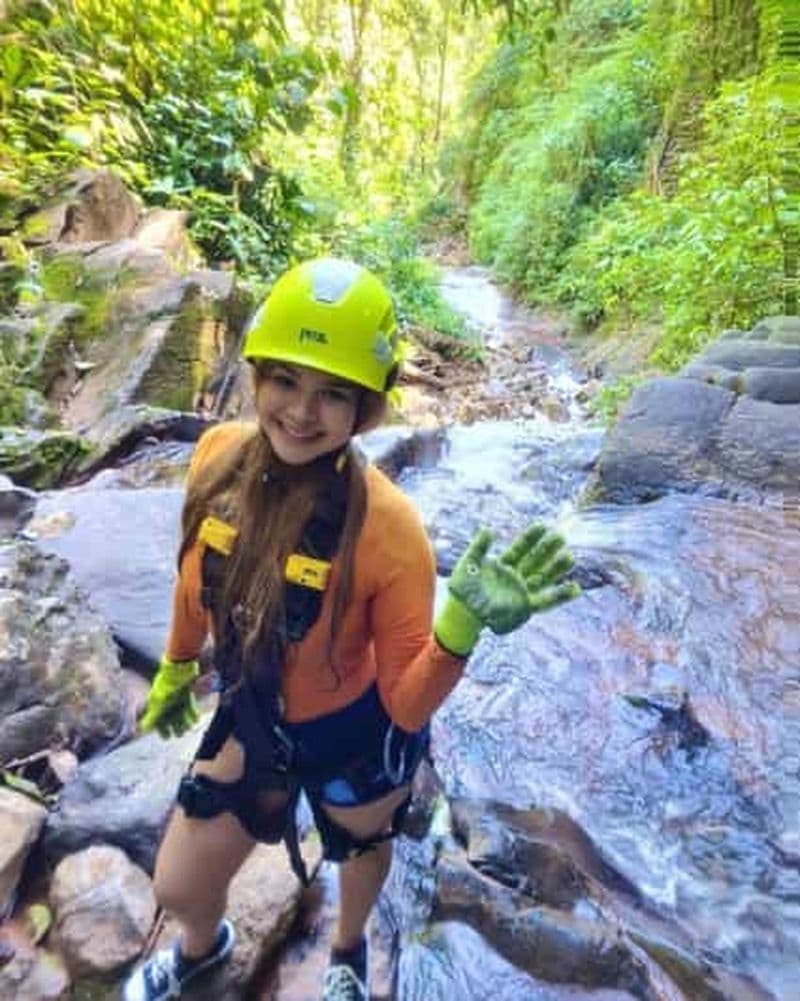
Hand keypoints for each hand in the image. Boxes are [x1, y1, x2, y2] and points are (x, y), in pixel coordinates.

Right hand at [139, 656, 199, 737]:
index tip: (167, 737)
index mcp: (156, 705)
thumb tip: (142, 729)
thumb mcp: (160, 703)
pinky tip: (196, 719)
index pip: (157, 720)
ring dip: (185, 722)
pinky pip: (189, 706)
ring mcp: (176, 698)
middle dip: (175, 727)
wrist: (180, 668)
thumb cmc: (168, 686)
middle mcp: (166, 703)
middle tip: (180, 734)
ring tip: (189, 728)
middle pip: (170, 718)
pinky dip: (192, 713)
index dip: (161, 729)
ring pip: (180, 713)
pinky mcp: (186, 694)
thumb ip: (152, 717)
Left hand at [434, 524, 580, 655]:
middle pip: (535, 560)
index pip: (520, 548)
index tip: (542, 525)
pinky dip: (561, 595)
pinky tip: (576, 588)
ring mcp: (521, 591)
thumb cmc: (463, 589)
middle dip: (547, 549)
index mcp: (503, 565)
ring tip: (569, 557)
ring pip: (542, 577)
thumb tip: (490, 529)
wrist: (463, 612)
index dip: (530, 538)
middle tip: (561, 536)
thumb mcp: (469, 563)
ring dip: (556, 568)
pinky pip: (546, 600)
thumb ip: (479, 546)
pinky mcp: (525, 606)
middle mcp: (515, 577)